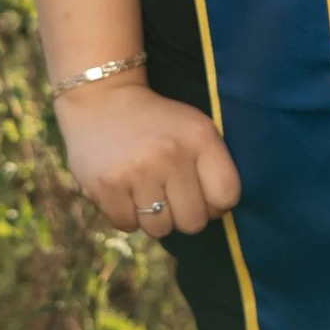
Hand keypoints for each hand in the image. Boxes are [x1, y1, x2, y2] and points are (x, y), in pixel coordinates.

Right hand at [56, 78, 240, 239]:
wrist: (102, 99)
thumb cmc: (157, 122)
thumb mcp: (194, 128)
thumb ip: (214, 167)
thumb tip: (217, 215)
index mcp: (200, 137)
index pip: (227, 196)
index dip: (215, 204)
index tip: (201, 194)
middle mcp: (171, 154)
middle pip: (193, 222)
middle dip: (183, 215)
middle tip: (169, 194)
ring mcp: (137, 171)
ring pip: (160, 229)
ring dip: (153, 217)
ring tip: (144, 190)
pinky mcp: (106, 186)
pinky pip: (127, 225)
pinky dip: (126, 215)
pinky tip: (123, 190)